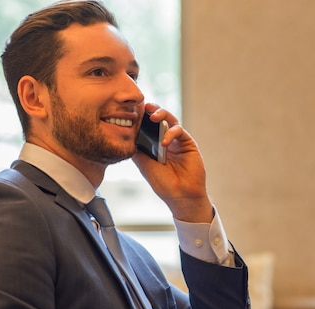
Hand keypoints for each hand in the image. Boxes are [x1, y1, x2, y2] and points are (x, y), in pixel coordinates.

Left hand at [131, 103, 212, 222]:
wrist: (180, 195)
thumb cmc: (162, 183)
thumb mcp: (144, 164)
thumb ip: (137, 149)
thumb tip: (125, 134)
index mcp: (154, 144)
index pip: (148, 125)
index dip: (142, 117)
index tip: (132, 111)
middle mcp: (166, 140)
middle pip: (159, 118)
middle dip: (152, 110)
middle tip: (145, 107)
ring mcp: (177, 141)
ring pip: (170, 119)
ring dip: (162, 114)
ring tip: (153, 116)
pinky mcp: (188, 143)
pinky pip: (179, 131)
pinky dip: (171, 133)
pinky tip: (164, 141)